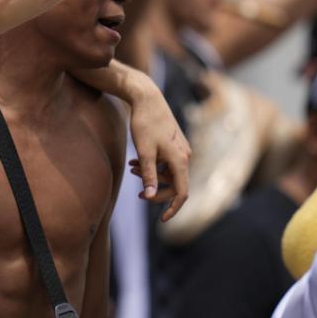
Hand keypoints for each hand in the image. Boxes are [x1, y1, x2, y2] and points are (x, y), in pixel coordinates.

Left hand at [126, 74, 189, 220]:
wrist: (146, 97)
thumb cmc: (144, 123)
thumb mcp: (144, 152)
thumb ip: (149, 175)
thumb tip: (151, 197)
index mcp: (180, 160)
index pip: (182, 192)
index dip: (173, 208)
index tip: (161, 220)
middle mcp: (185, 155)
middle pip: (175, 185)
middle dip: (157, 191)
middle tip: (138, 195)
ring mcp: (181, 148)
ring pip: (169, 173)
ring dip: (152, 176)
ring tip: (131, 169)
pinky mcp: (174, 143)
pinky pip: (167, 163)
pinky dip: (153, 166)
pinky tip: (136, 162)